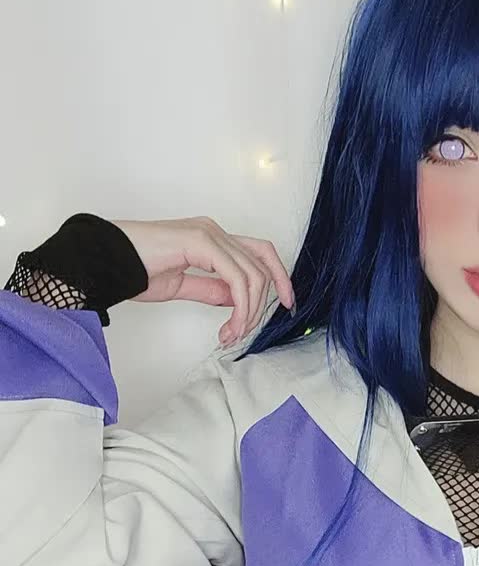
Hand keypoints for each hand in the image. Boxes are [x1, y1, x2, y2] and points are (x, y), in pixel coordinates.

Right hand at [107, 216, 295, 345]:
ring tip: (230, 334)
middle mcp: (214, 231)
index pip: (260, 254)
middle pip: (262, 265)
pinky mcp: (201, 241)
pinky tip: (230, 324)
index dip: (279, 278)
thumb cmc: (134, 270)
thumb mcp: (182, 285)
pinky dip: (240, 305)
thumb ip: (211, 289)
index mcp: (211, 238)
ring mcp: (208, 233)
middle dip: (261, 305)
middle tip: (241, 333)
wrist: (106, 261)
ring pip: (252, 275)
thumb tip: (237, 301)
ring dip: (248, 312)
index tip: (286, 304)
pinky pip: (236, 277)